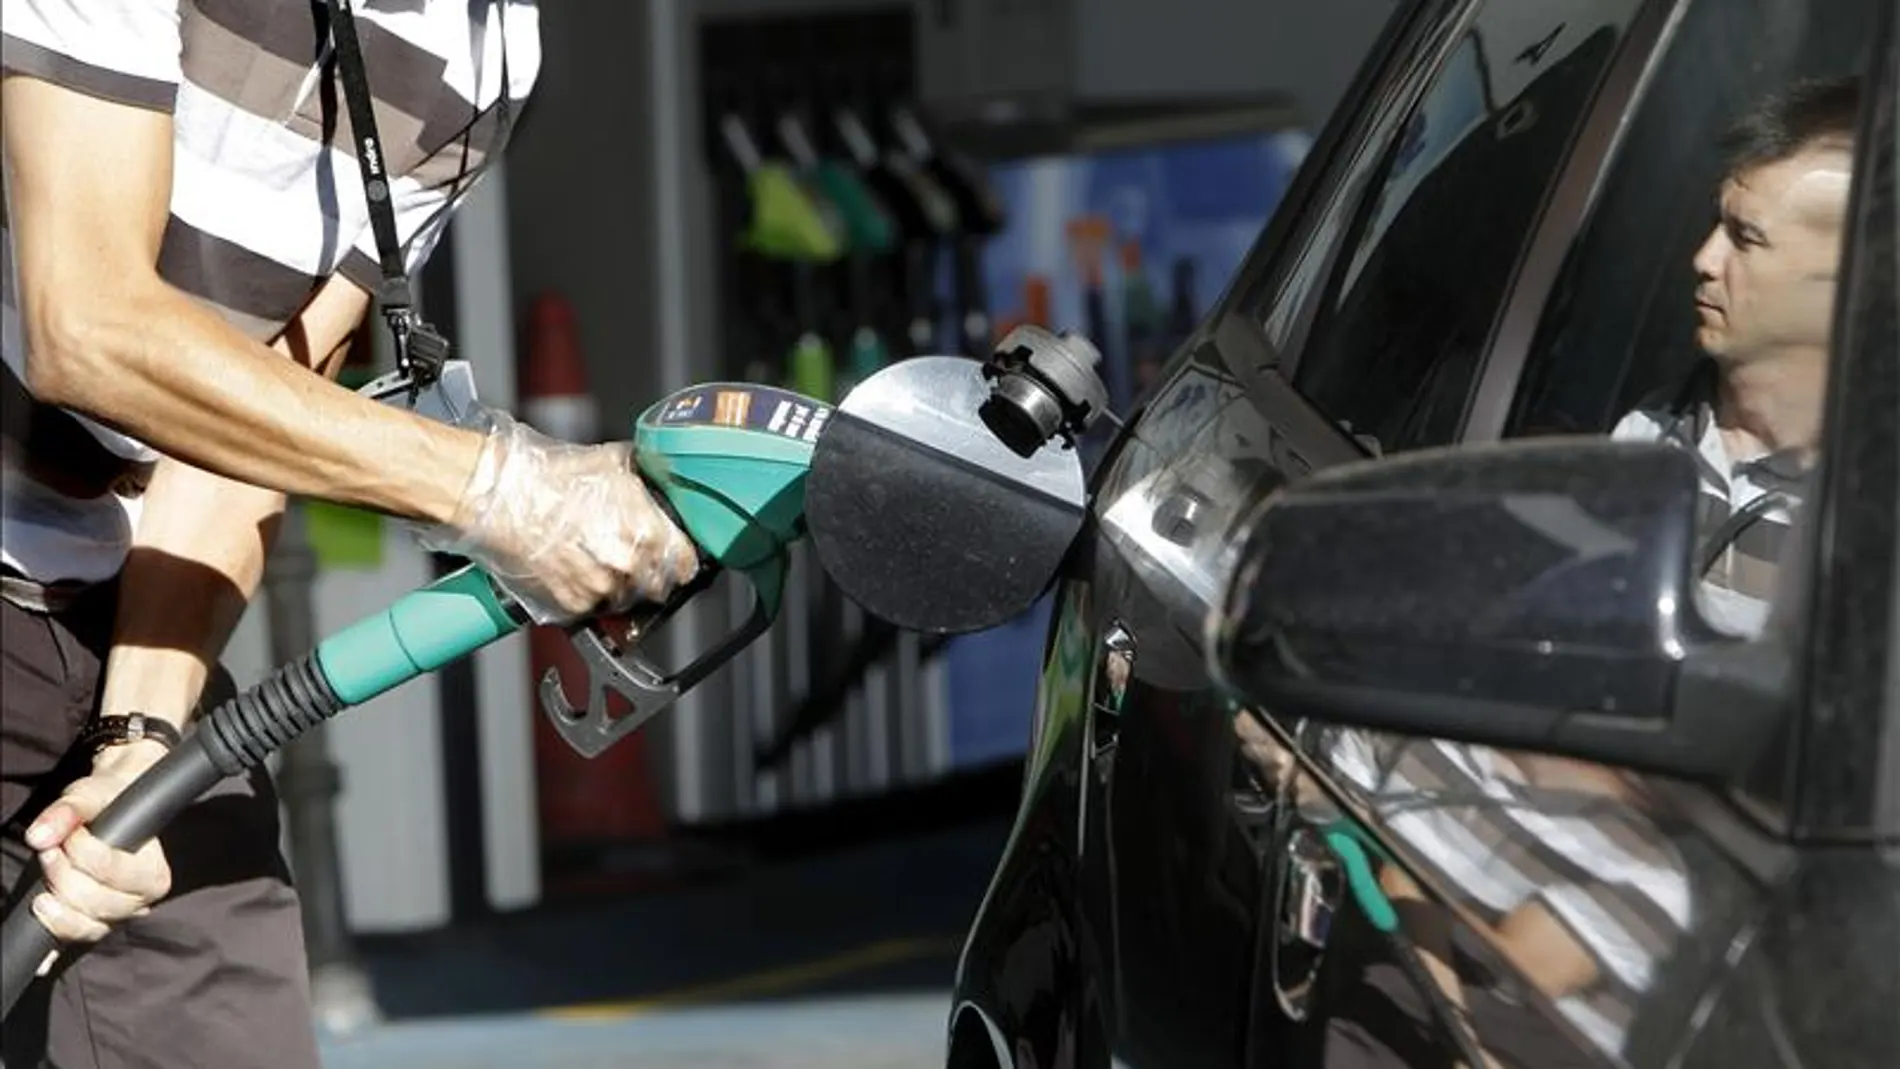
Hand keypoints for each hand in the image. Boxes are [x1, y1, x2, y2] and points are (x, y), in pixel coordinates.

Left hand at [23, 739, 173, 951]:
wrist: (111, 813)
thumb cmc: (108, 805)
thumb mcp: (92, 795)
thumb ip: (69, 810)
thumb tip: (39, 836)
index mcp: (153, 875)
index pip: (112, 872)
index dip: (84, 851)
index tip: (74, 833)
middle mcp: (139, 903)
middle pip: (93, 902)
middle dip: (63, 875)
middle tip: (52, 850)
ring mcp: (114, 919)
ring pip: (82, 926)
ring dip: (54, 905)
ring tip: (44, 881)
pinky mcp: (89, 927)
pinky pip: (68, 947)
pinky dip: (52, 951)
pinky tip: (41, 959)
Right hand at [415, 408, 699, 623]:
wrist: (502, 496)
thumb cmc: (552, 477)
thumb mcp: (617, 462)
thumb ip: (650, 479)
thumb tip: (665, 480)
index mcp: (649, 535)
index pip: (687, 566)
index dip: (681, 559)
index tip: (673, 555)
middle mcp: (629, 568)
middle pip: (659, 587)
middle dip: (650, 574)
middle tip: (628, 554)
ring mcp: (601, 591)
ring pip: (627, 601)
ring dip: (619, 586)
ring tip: (595, 557)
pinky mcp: (572, 606)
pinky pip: (593, 610)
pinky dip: (588, 595)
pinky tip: (574, 567)